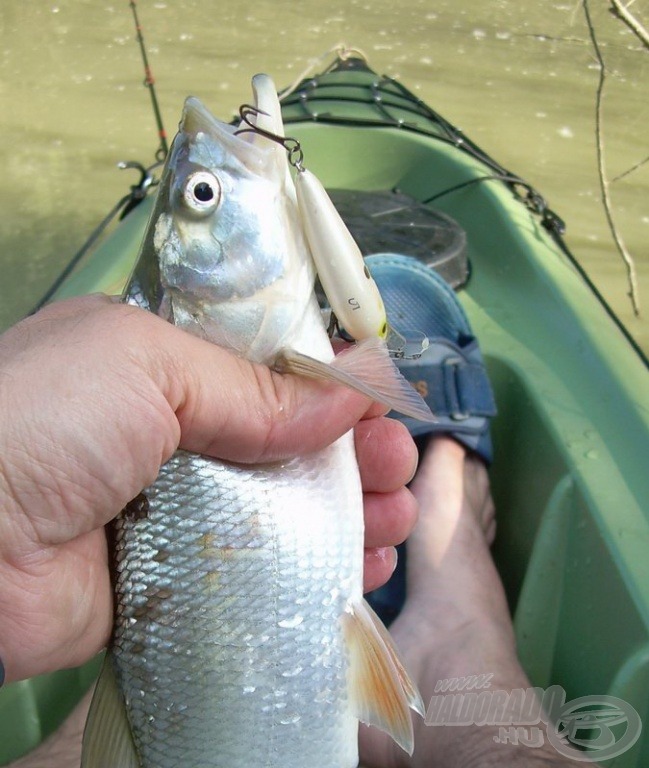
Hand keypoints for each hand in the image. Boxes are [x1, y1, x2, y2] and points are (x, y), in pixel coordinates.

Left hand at [0, 295, 416, 682]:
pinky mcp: (172, 583)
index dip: (327, 389)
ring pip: (283, 513)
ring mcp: (173, 513)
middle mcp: (168, 437)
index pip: (265, 374)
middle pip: (285, 445)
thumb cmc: (39, 420)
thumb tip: (346, 394)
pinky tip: (364, 572)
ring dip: (348, 514)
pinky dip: (314, 575)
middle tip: (398, 465)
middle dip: (351, 454)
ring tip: (398, 516)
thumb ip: (252, 388)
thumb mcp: (148, 366)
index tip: (381, 406)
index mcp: (157, 369)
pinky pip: (259, 575)